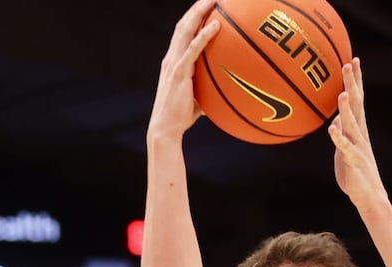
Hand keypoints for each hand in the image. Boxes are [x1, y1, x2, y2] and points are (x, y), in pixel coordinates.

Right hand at [148, 0, 220, 141]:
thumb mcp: (197, 100)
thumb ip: (207, 90)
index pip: (183, 33)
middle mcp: (172, 58)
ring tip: (214, 0)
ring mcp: (174, 63)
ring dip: (199, 12)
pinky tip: (216, 26)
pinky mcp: (179, 72)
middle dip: (197, 8)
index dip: (193, 17)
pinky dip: (204, 35)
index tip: (207, 7)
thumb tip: (225, 93)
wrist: (166, 129)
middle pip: (183, 24)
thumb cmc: (181, 118)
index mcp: (174, 61)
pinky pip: (193, 49)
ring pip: (185, 30)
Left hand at [328, 58, 388, 213]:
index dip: (356, 80)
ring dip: (347, 109)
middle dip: (353, 84)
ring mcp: (358, 147)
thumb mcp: (344, 149)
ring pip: (352, 124)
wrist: (368, 196)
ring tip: (343, 93)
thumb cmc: (354, 172)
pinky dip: (339, 139)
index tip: (353, 60)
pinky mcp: (353, 162)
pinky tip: (332, 129)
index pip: (358, 99)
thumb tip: (335, 120)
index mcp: (358, 129)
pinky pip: (345, 148)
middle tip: (348, 63)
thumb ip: (341, 133)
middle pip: (357, 104)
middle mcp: (360, 134)